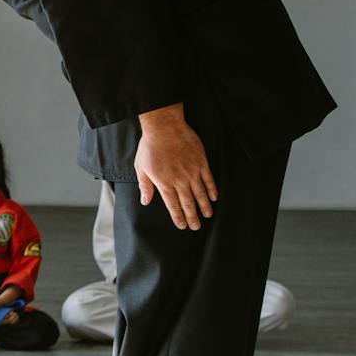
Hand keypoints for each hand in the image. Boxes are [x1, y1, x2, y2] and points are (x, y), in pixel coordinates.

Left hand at [135, 103, 217, 230]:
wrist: (164, 127)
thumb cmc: (150, 147)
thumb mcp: (141, 168)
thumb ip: (145, 186)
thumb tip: (145, 201)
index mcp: (164, 183)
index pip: (173, 205)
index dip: (178, 217)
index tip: (182, 226)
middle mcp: (180, 180)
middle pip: (188, 203)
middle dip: (192, 216)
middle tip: (196, 227)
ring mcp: (192, 172)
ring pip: (200, 193)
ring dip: (204, 206)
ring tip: (207, 215)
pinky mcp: (201, 162)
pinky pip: (209, 179)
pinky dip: (212, 189)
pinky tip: (214, 198)